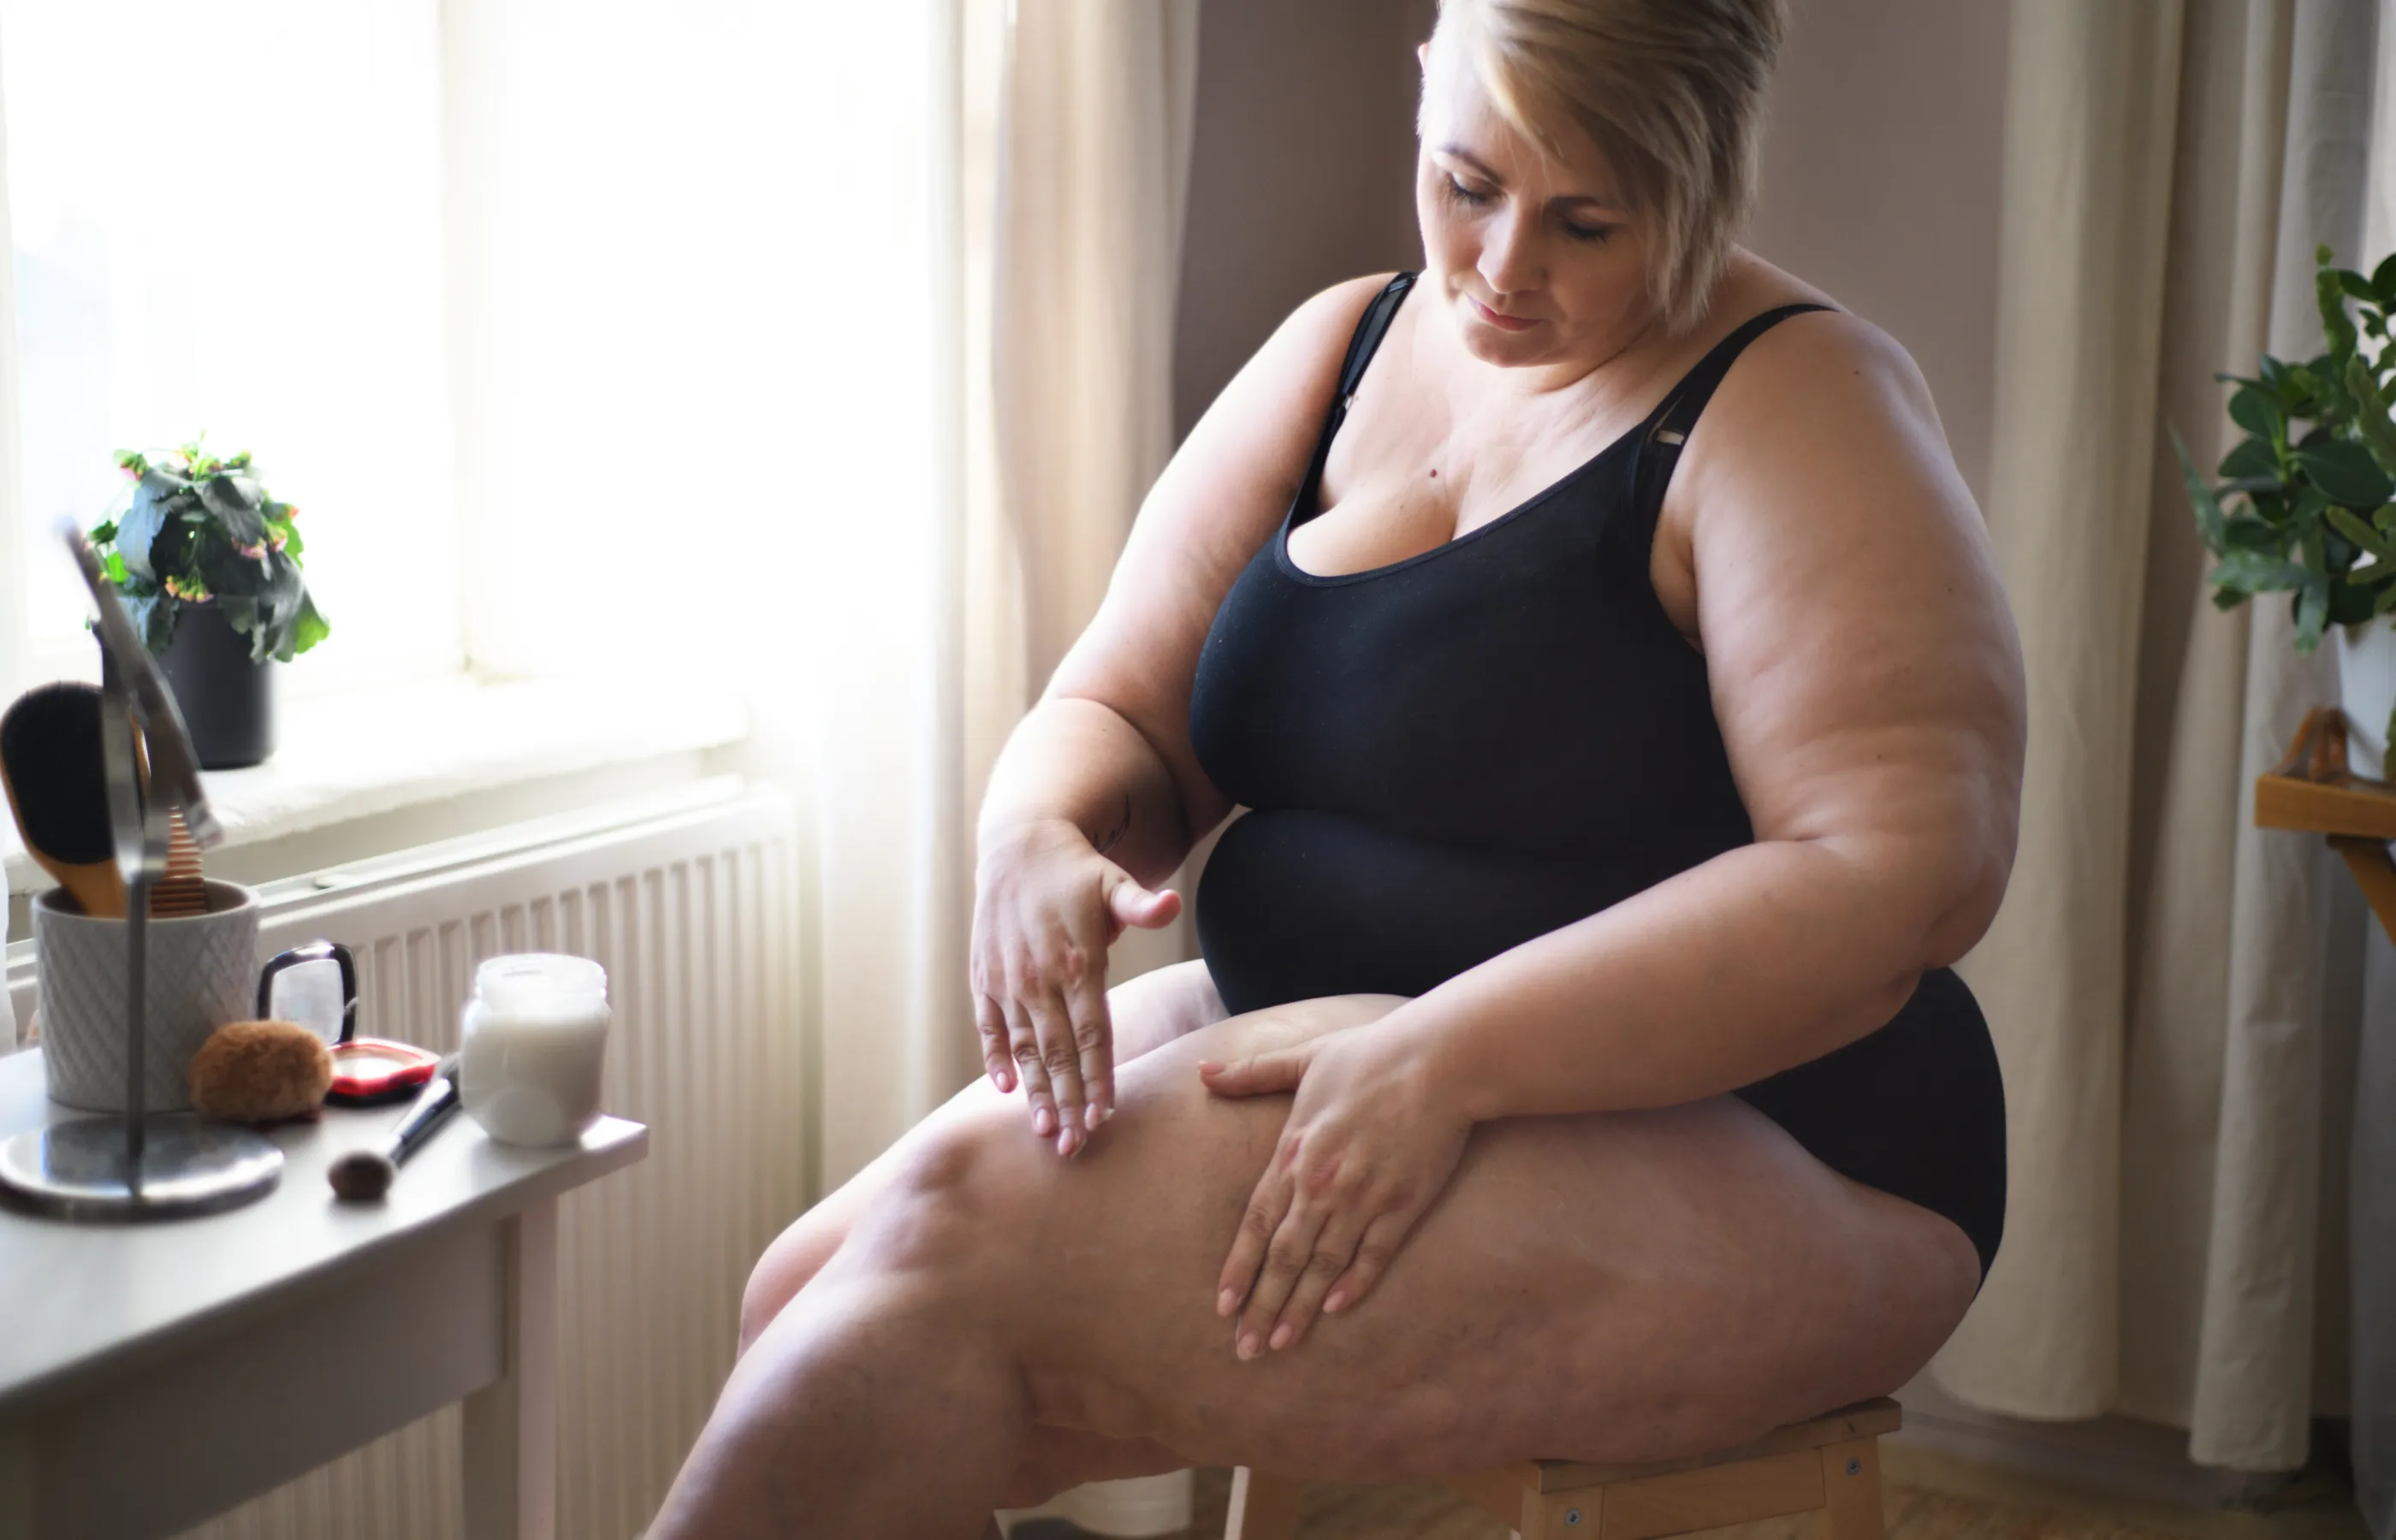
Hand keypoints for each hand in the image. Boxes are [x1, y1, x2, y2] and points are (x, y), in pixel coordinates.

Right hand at [970, 818, 1181, 1154]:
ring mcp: (1008, 980)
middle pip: (1057, 1052)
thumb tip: (1171, 904)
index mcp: (1077, 963)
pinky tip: (1004, 1089)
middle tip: (1073, 1146)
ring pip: (1022, 1047)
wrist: (1018, 846)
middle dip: (1066, 1101)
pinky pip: (989, 1026)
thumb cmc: (1076, 872)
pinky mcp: (984, 978)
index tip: (1104, 1116)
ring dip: (1034, 1091)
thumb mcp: (1113, 882)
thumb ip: (1141, 904)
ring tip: (1043, 1131)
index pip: (1091, 1033)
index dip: (1097, 1076)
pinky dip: (995, 1057)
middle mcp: (1039, 978)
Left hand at [1200, 1020, 1469, 1356]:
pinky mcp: (1402, 1204)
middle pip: (1284, 1256)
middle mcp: (1321, 1183)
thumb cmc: (1370, 1055)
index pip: (1256, 1222)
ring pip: (1323, 1265)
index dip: (1239, 1268)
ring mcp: (1363, 1197)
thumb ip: (1251, 1072)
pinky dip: (1354, 1284)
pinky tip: (1335, 1310)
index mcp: (1293, 1151)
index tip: (1223, 1306)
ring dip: (1300, 1307)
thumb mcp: (1303, 1058)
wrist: (1439, 1061)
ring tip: (1281, 1342)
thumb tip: (1202, 1072)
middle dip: (1262, 1305)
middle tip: (1245, 1348)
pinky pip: (1373, 1255)